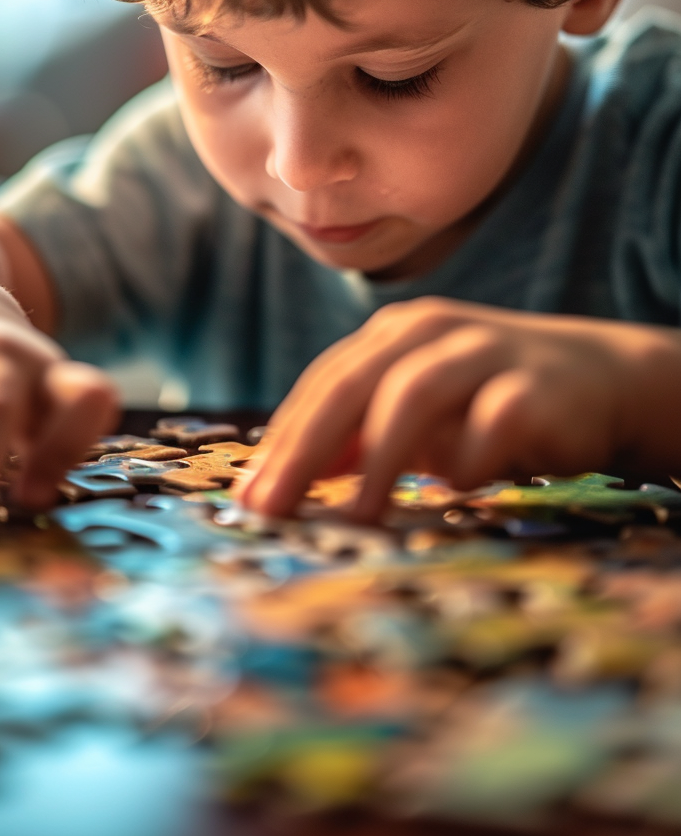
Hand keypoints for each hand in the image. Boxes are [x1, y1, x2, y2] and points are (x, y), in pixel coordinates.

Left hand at [238, 296, 680, 520]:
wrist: (597, 377)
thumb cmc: (486, 401)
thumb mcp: (415, 412)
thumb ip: (355, 438)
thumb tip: (281, 480)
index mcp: (393, 334)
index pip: (323, 383)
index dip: (282, 439)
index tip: (250, 496)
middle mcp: (431, 331)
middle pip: (351, 383)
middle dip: (305, 448)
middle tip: (274, 507)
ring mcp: (484, 351)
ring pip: (413, 393)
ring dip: (379, 458)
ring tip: (358, 516)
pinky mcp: (535, 384)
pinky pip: (490, 421)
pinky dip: (467, 457)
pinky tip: (456, 486)